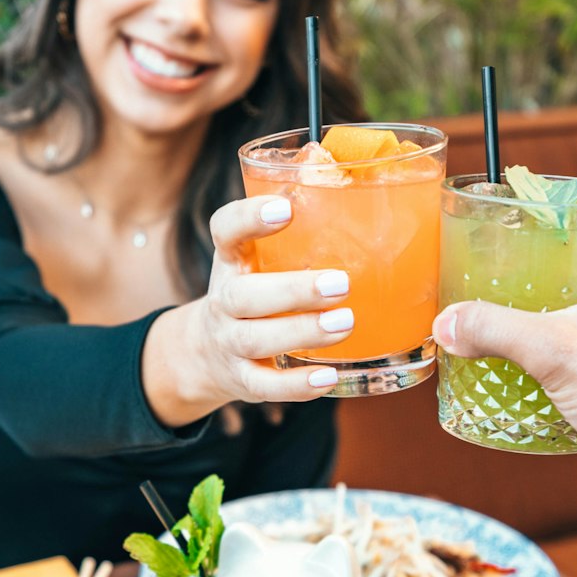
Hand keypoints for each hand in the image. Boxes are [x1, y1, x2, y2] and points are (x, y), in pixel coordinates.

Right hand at [144, 194, 351, 422]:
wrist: (205, 352)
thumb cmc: (256, 291)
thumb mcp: (261, 259)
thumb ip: (302, 234)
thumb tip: (371, 190)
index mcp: (231, 260)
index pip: (225, 230)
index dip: (249, 218)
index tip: (286, 209)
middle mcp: (223, 300)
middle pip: (244, 296)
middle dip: (292, 290)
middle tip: (341, 282)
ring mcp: (228, 342)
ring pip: (255, 340)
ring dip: (301, 332)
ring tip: (345, 323)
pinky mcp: (242, 380)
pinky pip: (264, 386)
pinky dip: (296, 386)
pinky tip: (328, 378)